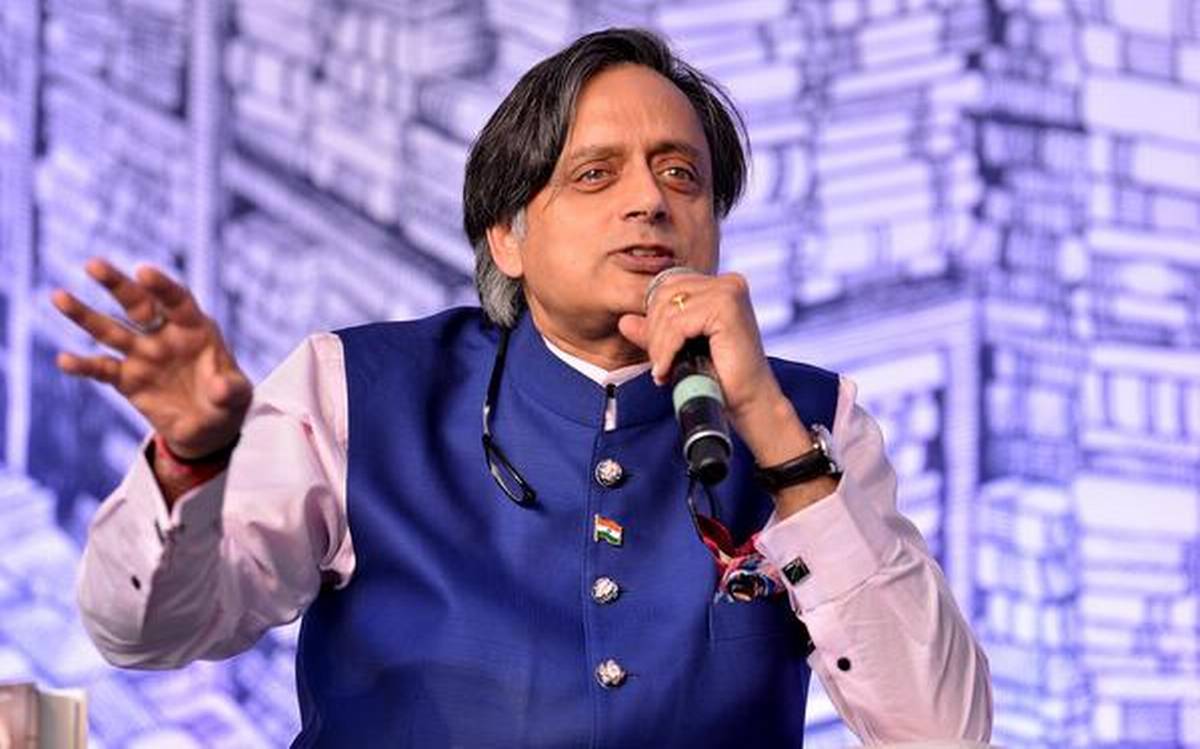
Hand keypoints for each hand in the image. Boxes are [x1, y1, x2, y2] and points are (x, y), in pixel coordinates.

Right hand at [52, 258, 250, 458]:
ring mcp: (142, 355)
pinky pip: (102, 369)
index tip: (143, 272)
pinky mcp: (127, 379)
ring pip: (110, 330)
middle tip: (93, 265)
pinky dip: (84, 366)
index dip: (161, 286)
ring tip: (59, 297)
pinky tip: (65, 360)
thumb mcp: (238, 396)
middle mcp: (164, 335)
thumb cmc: (227, 401)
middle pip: (137, 304)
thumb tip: (220, 388)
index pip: (176, 300)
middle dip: (117, 284)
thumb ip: (230, 389)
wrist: (208, 427)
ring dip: (85, 315)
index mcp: (194, 328)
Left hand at [618, 272, 834, 514]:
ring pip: (669, 311)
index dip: (654, 320)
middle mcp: (728, 282)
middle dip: (654, 333)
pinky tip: (667, 371)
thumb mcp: (681, 349)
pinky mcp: (726, 307)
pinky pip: (678, 325)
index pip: (667, 288)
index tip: (657, 353)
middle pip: (664, 295)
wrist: (749, 402)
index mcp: (720, 286)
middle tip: (659, 364)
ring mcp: (729, 291)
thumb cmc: (720, 376)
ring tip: (663, 370)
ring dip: (658, 346)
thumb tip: (625, 321)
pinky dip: (666, 350)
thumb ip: (656, 332)